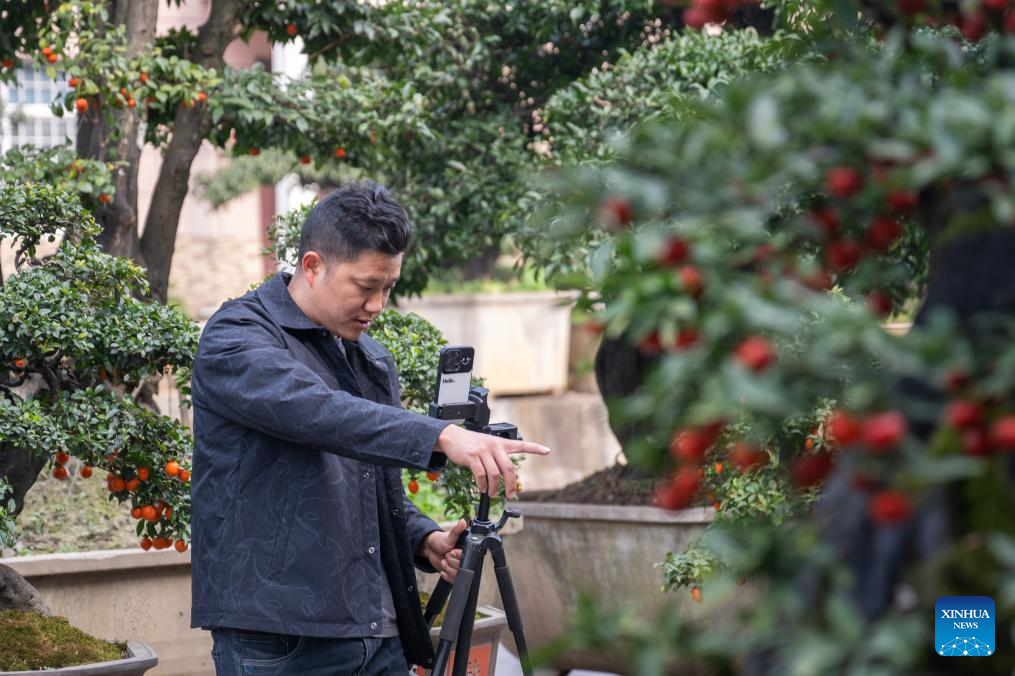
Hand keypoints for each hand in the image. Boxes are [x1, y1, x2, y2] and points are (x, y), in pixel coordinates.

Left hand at [418, 519, 467, 582]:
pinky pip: (453, 580)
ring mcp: (458, 568)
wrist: (431, 549)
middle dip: (452, 562)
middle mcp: (464, 560)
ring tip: (444, 561)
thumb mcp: (449, 535)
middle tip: (446, 555)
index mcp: (466, 550)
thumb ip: (457, 530)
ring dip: (448, 568)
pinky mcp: (453, 574)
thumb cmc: (441, 540)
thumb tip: (463, 521)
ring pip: (458, 575)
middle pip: (463, 568)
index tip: (452, 551)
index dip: (459, 555)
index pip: (468, 558)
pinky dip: (447, 575)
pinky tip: (443, 569)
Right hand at [435, 424, 549, 498]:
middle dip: (511, 485)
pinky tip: (481, 489)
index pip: (521, 444)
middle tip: (509, 494)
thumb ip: (498, 458)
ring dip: (494, 488)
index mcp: (501, 443)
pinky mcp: (472, 456)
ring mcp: (483, 451)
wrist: (452, 436)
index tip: (547, 451)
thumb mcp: (487, 445)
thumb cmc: (471, 443)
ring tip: (492, 493)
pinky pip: (480, 475)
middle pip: (509, 468)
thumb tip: (506, 478)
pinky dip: (482, 485)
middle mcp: (494, 445)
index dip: (535, 448)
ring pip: (494, 474)